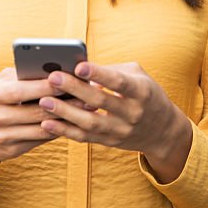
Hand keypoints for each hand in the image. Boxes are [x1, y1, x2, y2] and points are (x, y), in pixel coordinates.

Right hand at [0, 67, 92, 177]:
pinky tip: (73, 122)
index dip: (47, 85)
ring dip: (67, 118)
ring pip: (42, 128)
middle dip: (65, 102)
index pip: (23, 90)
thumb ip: (21, 76)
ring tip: (87, 108)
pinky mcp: (11, 151)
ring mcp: (3, 137)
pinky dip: (57, 130)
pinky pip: (40, 140)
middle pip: (37, 111)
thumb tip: (52, 68)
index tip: (69, 77)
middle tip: (88, 94)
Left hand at [37, 61, 192, 182]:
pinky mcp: (109, 142)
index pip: (118, 82)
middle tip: (52, 78)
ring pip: (90, 123)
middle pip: (100, 101)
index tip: (79, 66)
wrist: (163, 130)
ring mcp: (120, 130)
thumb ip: (112, 70)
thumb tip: (80, 67)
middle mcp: (132, 112)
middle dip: (75, 89)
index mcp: (141, 91)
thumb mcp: (138, 76)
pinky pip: (84, 137)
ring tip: (44, 101)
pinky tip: (47, 123)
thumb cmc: (146, 94)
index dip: (99, 74)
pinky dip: (65, 131)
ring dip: (65, 112)